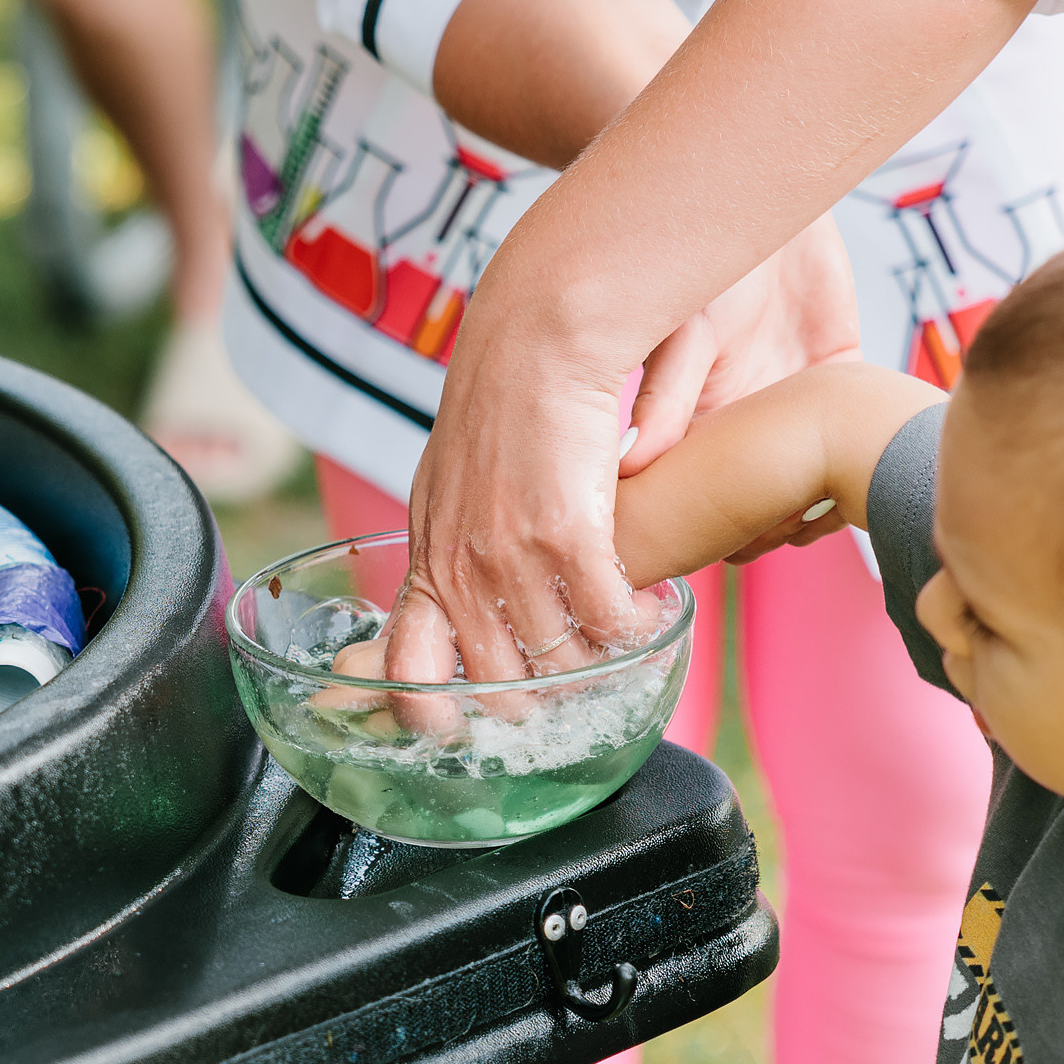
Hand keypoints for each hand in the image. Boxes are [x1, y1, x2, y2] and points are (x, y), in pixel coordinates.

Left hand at [389, 220, 856, 728]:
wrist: (535, 335)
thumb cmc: (502, 403)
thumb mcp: (453, 487)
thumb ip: (456, 549)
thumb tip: (467, 601)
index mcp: (430, 559)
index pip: (408, 674)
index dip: (434, 719)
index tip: (471, 728)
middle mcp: (461, 567)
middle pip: (498, 687)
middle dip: (545, 701)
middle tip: (582, 688)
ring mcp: (510, 554)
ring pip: (561, 662)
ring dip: (602, 664)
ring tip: (626, 643)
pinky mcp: (568, 531)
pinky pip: (610, 619)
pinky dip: (639, 626)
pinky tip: (655, 609)